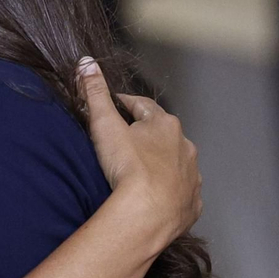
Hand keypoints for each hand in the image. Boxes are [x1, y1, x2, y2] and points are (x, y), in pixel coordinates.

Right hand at [77, 58, 201, 250]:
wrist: (148, 215)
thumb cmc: (128, 168)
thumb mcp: (104, 126)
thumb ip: (95, 93)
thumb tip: (86, 63)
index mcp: (165, 124)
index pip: (142, 106)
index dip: (125, 104)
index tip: (113, 106)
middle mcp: (184, 146)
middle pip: (162, 134)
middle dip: (146, 134)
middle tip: (125, 140)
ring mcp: (191, 175)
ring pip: (176, 162)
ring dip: (161, 162)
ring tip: (141, 171)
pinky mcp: (192, 202)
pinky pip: (182, 191)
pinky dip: (171, 190)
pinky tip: (157, 196)